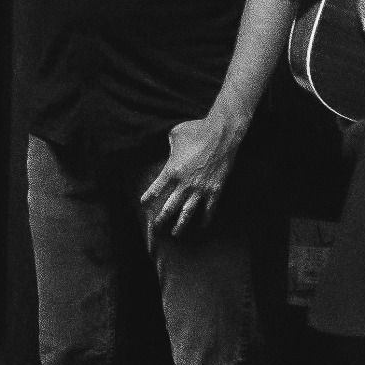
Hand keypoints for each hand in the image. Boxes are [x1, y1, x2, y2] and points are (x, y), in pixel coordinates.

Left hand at [140, 113, 242, 242]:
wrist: (222, 134)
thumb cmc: (197, 130)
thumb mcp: (175, 134)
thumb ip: (169, 145)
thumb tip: (169, 150)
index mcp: (172, 169)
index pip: (156, 188)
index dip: (148, 197)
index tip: (143, 203)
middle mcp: (184, 183)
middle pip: (169, 206)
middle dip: (161, 218)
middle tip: (156, 226)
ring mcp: (200, 189)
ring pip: (187, 213)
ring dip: (180, 225)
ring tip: (175, 233)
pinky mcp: (215, 190)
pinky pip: (209, 209)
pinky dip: (206, 219)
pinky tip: (203, 226)